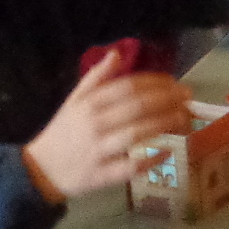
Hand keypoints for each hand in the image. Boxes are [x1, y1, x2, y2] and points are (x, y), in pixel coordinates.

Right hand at [23, 48, 192, 202]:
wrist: (40, 170)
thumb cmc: (64, 132)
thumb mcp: (74, 100)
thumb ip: (96, 77)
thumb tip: (117, 52)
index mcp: (89, 103)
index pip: (128, 86)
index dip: (156, 82)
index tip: (176, 83)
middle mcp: (95, 124)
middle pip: (136, 107)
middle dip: (168, 100)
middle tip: (188, 99)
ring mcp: (98, 151)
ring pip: (136, 134)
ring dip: (164, 125)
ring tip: (184, 120)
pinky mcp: (101, 175)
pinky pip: (130, 167)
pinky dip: (150, 159)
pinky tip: (168, 151)